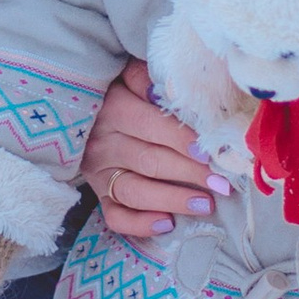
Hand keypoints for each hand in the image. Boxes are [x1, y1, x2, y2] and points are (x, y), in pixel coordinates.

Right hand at [82, 59, 232, 244]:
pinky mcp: (98, 193)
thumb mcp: (128, 73)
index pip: (152, 127)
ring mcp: (98, 172)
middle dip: (189, 174)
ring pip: (135, 192)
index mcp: (113, 109)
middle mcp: (102, 143)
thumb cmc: (116, 88)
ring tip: (205, 205)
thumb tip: (176, 91)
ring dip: (172, 200)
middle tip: (222, 184)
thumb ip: (149, 79)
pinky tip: (166, 224)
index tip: (210, 154)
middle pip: (150, 162)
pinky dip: (140, 224)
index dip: (182, 141)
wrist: (77, 109)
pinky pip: (115, 216)